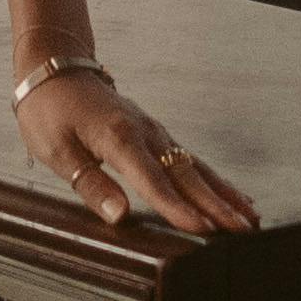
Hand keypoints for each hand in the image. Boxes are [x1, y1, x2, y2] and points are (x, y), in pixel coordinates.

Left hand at [16, 62, 257, 236]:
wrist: (56, 69)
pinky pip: (192, 161)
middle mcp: (146, 133)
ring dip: (224, 195)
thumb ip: (90, 184)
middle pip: (186, 175)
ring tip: (250, 220)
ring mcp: (156, 133)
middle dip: (216, 205)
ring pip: (197, 168)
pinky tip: (236, 197)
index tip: (201, 228)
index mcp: (119, 137)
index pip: (153, 180)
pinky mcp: (158, 135)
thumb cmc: (50, 111)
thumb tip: (118, 214)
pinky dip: (217, 181)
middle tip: (241, 231)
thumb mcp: (56, 150)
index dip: (177, 207)